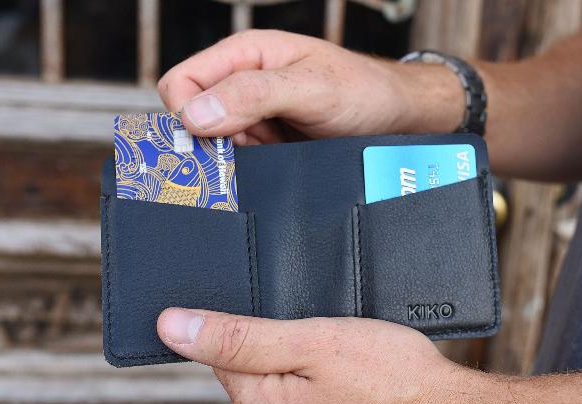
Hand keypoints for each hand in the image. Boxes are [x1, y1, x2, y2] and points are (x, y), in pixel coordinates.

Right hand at [157, 30, 464, 144]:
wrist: (400, 121)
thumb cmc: (365, 91)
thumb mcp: (311, 87)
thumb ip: (253, 94)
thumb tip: (196, 114)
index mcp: (244, 55)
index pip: (181, 84)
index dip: (188, 115)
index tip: (214, 139)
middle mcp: (243, 83)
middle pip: (193, 120)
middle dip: (214, 142)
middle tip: (254, 149)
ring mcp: (255, 116)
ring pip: (215, 146)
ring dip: (237, 159)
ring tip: (278, 152)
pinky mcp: (268, 144)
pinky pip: (240, 163)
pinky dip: (253, 170)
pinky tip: (281, 163)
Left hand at [157, 308, 489, 403]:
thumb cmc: (398, 381)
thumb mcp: (313, 342)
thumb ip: (237, 336)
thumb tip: (171, 327)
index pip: (226, 351)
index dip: (264, 326)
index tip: (302, 324)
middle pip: (254, 372)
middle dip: (287, 349)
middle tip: (336, 347)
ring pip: (283, 389)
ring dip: (309, 371)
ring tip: (352, 371)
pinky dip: (325, 393)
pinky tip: (357, 390)